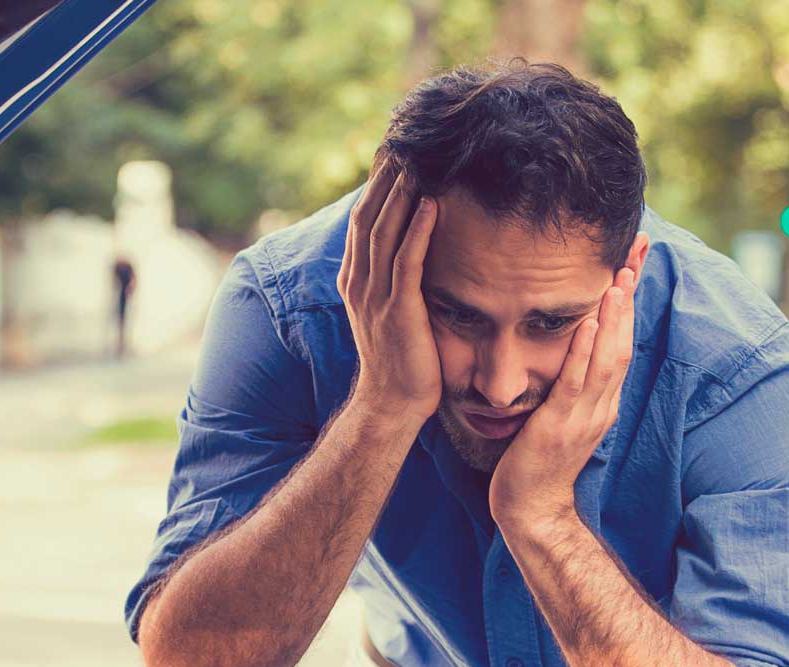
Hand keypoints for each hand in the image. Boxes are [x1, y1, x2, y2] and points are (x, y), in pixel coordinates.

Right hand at [338, 157, 441, 422]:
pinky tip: (433, 203)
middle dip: (386, 177)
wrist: (392, 403)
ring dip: (402, 193)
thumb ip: (395, 276)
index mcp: (355, 278)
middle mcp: (359, 282)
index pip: (363, 219)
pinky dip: (419, 231)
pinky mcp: (397, 311)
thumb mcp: (392, 308)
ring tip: (418, 159)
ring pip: (384, 232)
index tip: (395, 150)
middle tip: (404, 139)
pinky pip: (407, 262)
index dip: (377, 183)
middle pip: (369, 216)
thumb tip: (416, 244)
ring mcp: (375, 296)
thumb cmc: (402, 358)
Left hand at [489, 245, 646, 532]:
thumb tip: (568, 348)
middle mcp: (603, 403)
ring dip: (616, 315)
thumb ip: (569, 383)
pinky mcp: (560, 425)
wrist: (531, 510)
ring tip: (620, 276)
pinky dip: (586, 351)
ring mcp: (585, 415)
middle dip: (631, 294)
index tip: (634, 259)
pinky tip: (590, 323)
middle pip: (625, 340)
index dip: (630, 300)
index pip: (623, 339)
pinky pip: (577, 382)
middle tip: (638, 251)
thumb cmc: (537, 461)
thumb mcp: (560, 414)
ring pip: (608, 357)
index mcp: (603, 399)